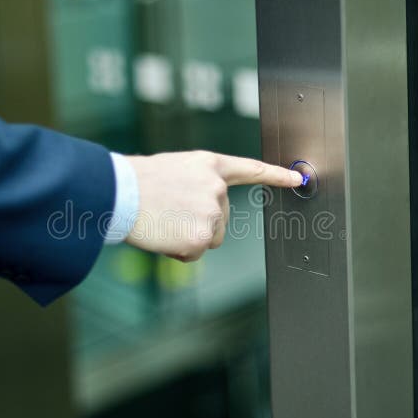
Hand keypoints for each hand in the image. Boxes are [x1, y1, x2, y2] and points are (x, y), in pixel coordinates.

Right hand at [124, 151, 302, 261]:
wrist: (119, 192)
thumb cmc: (137, 182)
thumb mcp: (175, 170)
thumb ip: (197, 185)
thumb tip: (203, 214)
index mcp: (209, 165)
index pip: (250, 169)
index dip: (276, 175)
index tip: (297, 178)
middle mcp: (217, 187)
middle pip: (220, 220)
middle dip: (197, 223)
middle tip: (168, 212)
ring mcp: (212, 212)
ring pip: (208, 238)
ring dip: (188, 237)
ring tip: (163, 221)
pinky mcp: (203, 236)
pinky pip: (194, 252)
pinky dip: (178, 250)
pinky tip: (162, 234)